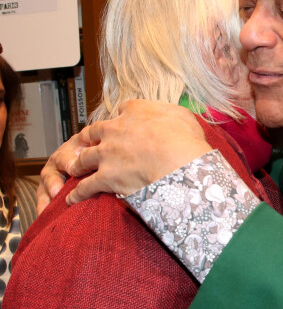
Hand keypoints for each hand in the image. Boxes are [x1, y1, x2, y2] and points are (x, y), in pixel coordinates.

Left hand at [39, 99, 211, 212]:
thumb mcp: (181, 115)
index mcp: (134, 112)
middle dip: (89, 139)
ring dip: (78, 164)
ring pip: (84, 158)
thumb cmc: (185, 139)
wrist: (178, 162)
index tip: (123, 124)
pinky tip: (72, 198)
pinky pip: (86, 186)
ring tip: (74, 170)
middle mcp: (114, 130)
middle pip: (93, 133)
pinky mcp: (105, 177)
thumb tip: (170, 114)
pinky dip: (78, 192)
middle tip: (87, 145)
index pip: (122, 110)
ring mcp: (107, 154)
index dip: (121, 118)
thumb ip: (169, 111)